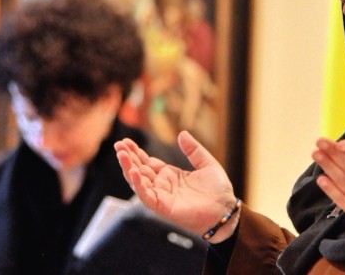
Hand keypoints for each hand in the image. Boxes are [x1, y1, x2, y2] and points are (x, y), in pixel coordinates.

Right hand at [115, 130, 237, 241]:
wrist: (226, 210)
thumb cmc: (218, 190)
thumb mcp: (207, 163)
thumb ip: (194, 150)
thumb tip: (182, 133)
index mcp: (170, 175)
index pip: (148, 162)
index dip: (136, 152)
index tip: (126, 141)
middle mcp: (163, 185)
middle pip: (140, 170)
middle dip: (128, 158)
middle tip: (118, 145)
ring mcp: (162, 196)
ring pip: (138, 182)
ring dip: (128, 169)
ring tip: (121, 155)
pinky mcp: (163, 207)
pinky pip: (146, 196)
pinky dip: (138, 185)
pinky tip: (134, 172)